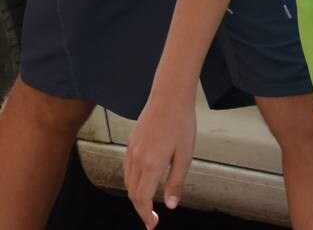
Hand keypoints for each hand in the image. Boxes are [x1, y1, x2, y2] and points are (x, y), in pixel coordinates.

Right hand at [123, 89, 196, 225]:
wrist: (169, 96)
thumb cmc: (181, 123)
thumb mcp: (185, 155)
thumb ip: (176, 182)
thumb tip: (171, 205)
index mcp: (151, 164)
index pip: (143, 199)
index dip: (146, 215)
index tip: (152, 225)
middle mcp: (137, 158)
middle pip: (132, 193)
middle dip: (141, 209)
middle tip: (152, 219)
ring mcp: (131, 150)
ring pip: (128, 182)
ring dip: (136, 196)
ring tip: (148, 204)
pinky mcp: (131, 142)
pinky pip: (127, 168)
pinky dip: (133, 182)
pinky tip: (143, 182)